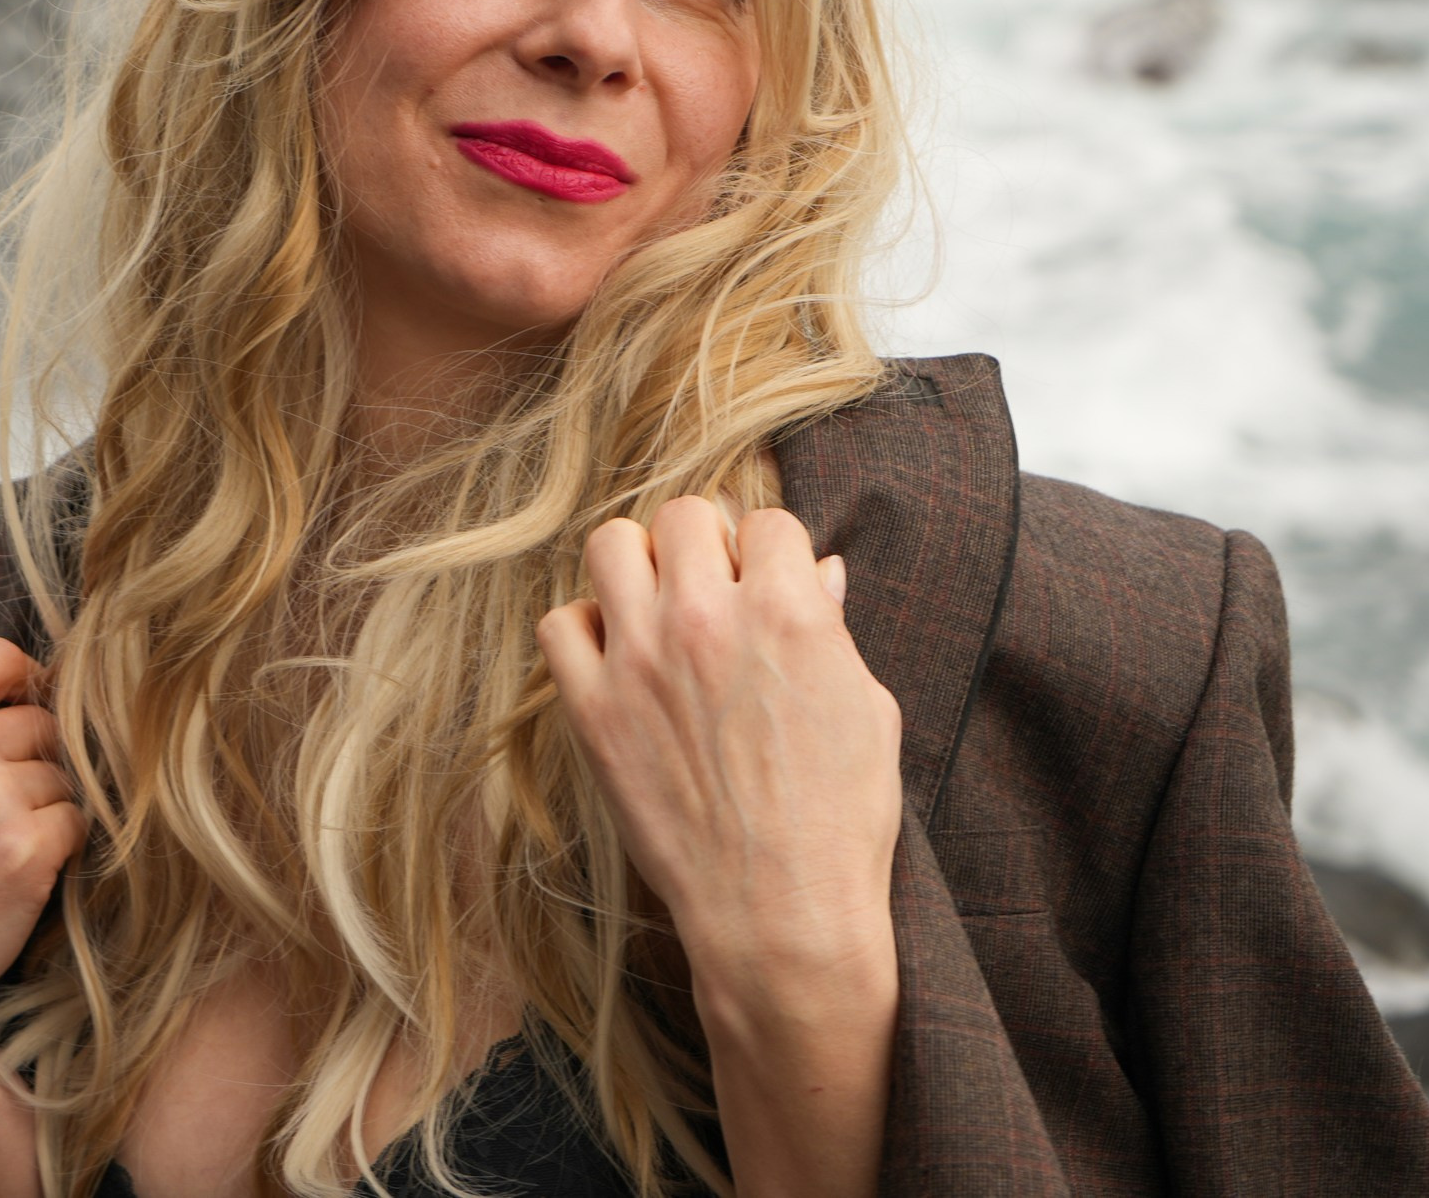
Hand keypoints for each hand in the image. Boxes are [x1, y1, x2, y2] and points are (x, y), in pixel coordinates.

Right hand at [0, 636, 87, 1074]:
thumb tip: (41, 679)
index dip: (26, 685)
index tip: (26, 724)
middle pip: (43, 720)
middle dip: (38, 765)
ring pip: (65, 775)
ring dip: (50, 812)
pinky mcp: (25, 847)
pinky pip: (79, 824)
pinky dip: (62, 854)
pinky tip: (17, 885)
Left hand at [535, 498, 901, 987]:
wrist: (780, 912)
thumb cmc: (840, 820)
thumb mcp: (868, 711)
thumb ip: (833, 628)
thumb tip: (819, 570)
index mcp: (790, 608)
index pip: (766, 520)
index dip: (771, 554)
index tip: (768, 588)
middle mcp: (708, 619)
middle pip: (683, 515)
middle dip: (703, 545)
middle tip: (712, 593)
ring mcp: (641, 661)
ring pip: (610, 544)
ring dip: (637, 567)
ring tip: (657, 610)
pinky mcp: (592, 710)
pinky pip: (559, 624)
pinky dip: (583, 632)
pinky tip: (615, 660)